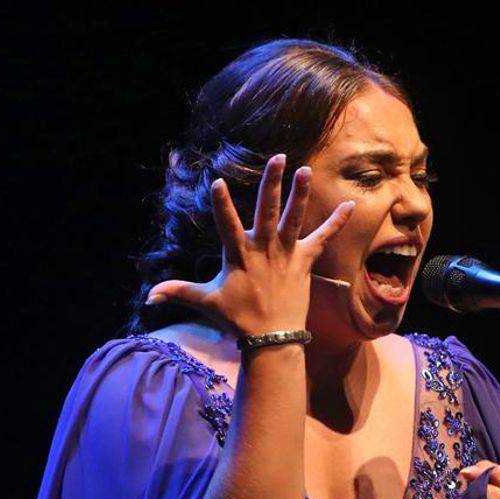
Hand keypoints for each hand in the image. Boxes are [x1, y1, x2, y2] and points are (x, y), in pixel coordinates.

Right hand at [147, 154, 354, 335]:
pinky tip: (351, 205)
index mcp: (239, 255)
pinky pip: (323, 239)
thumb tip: (148, 296)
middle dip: (272, 184)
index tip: (219, 182)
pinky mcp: (304, 262)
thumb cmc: (237, 319)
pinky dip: (337, 222)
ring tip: (306, 170)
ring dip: (300, 194)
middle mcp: (264, 250)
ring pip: (294, 218)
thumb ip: (178, 292)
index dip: (222, 205)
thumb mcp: (206, 303)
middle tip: (278, 158)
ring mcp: (286, 254)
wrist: (273, 338)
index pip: (227, 225)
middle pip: (267, 211)